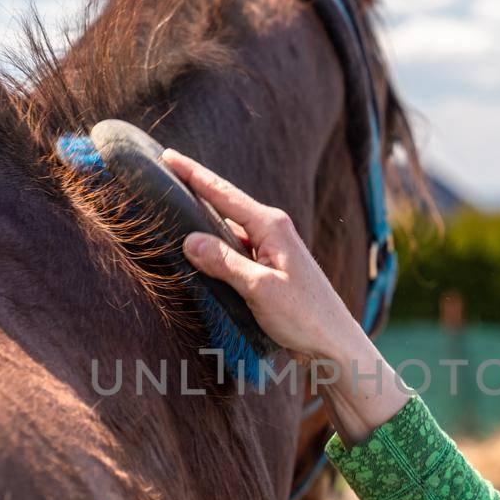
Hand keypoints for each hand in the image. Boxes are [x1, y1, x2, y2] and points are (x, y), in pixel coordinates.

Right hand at [162, 149, 366, 363]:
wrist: (334, 344)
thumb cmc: (305, 316)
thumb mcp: (260, 289)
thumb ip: (224, 263)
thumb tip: (189, 240)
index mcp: (272, 226)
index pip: (223, 194)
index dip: (193, 174)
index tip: (168, 155)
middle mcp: (273, 231)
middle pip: (225, 205)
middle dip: (196, 190)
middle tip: (165, 173)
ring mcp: (272, 249)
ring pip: (229, 230)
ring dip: (204, 223)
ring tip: (173, 211)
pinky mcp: (270, 269)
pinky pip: (235, 250)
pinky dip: (216, 249)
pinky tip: (199, 252)